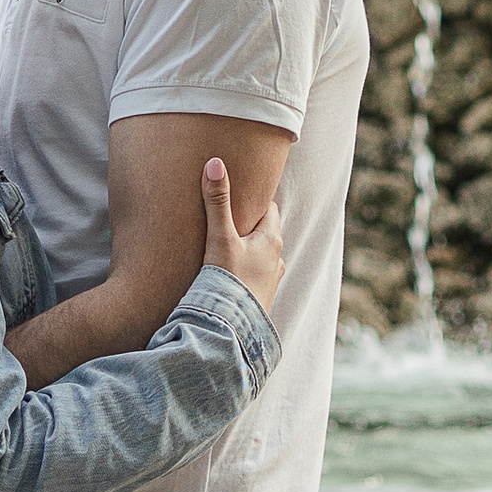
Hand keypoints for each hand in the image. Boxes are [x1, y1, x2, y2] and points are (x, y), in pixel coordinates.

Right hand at [200, 156, 285, 314]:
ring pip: (263, 256)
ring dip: (251, 250)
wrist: (230, 328)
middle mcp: (276, 259)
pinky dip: (248, 270)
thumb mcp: (220, 237)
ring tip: (232, 246)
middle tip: (235, 216)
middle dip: (253, 224)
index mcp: (271, 240)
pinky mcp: (261, 299)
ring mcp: (270, 281)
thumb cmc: (228, 279)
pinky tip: (233, 274)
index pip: (269, 209)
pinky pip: (257, 277)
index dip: (256, 200)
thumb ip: (217, 201)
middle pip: (267, 232)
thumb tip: (216, 162)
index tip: (245, 193)